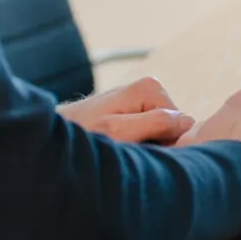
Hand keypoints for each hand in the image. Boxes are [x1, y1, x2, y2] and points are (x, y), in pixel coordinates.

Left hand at [56, 76, 191, 145]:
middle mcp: (149, 88)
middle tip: (128, 152)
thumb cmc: (81, 135)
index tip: (140, 151)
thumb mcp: (117, 133)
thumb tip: (188, 122)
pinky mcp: (133, 111)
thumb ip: (155, 124)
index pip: (182, 124)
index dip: (166, 144)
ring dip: (146, 146)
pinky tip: (120, 147)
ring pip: (162, 133)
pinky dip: (139, 144)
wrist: (52, 136)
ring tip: (120, 149)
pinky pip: (150, 133)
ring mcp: (141, 99)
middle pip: (173, 127)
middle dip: (156, 144)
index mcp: (151, 87)